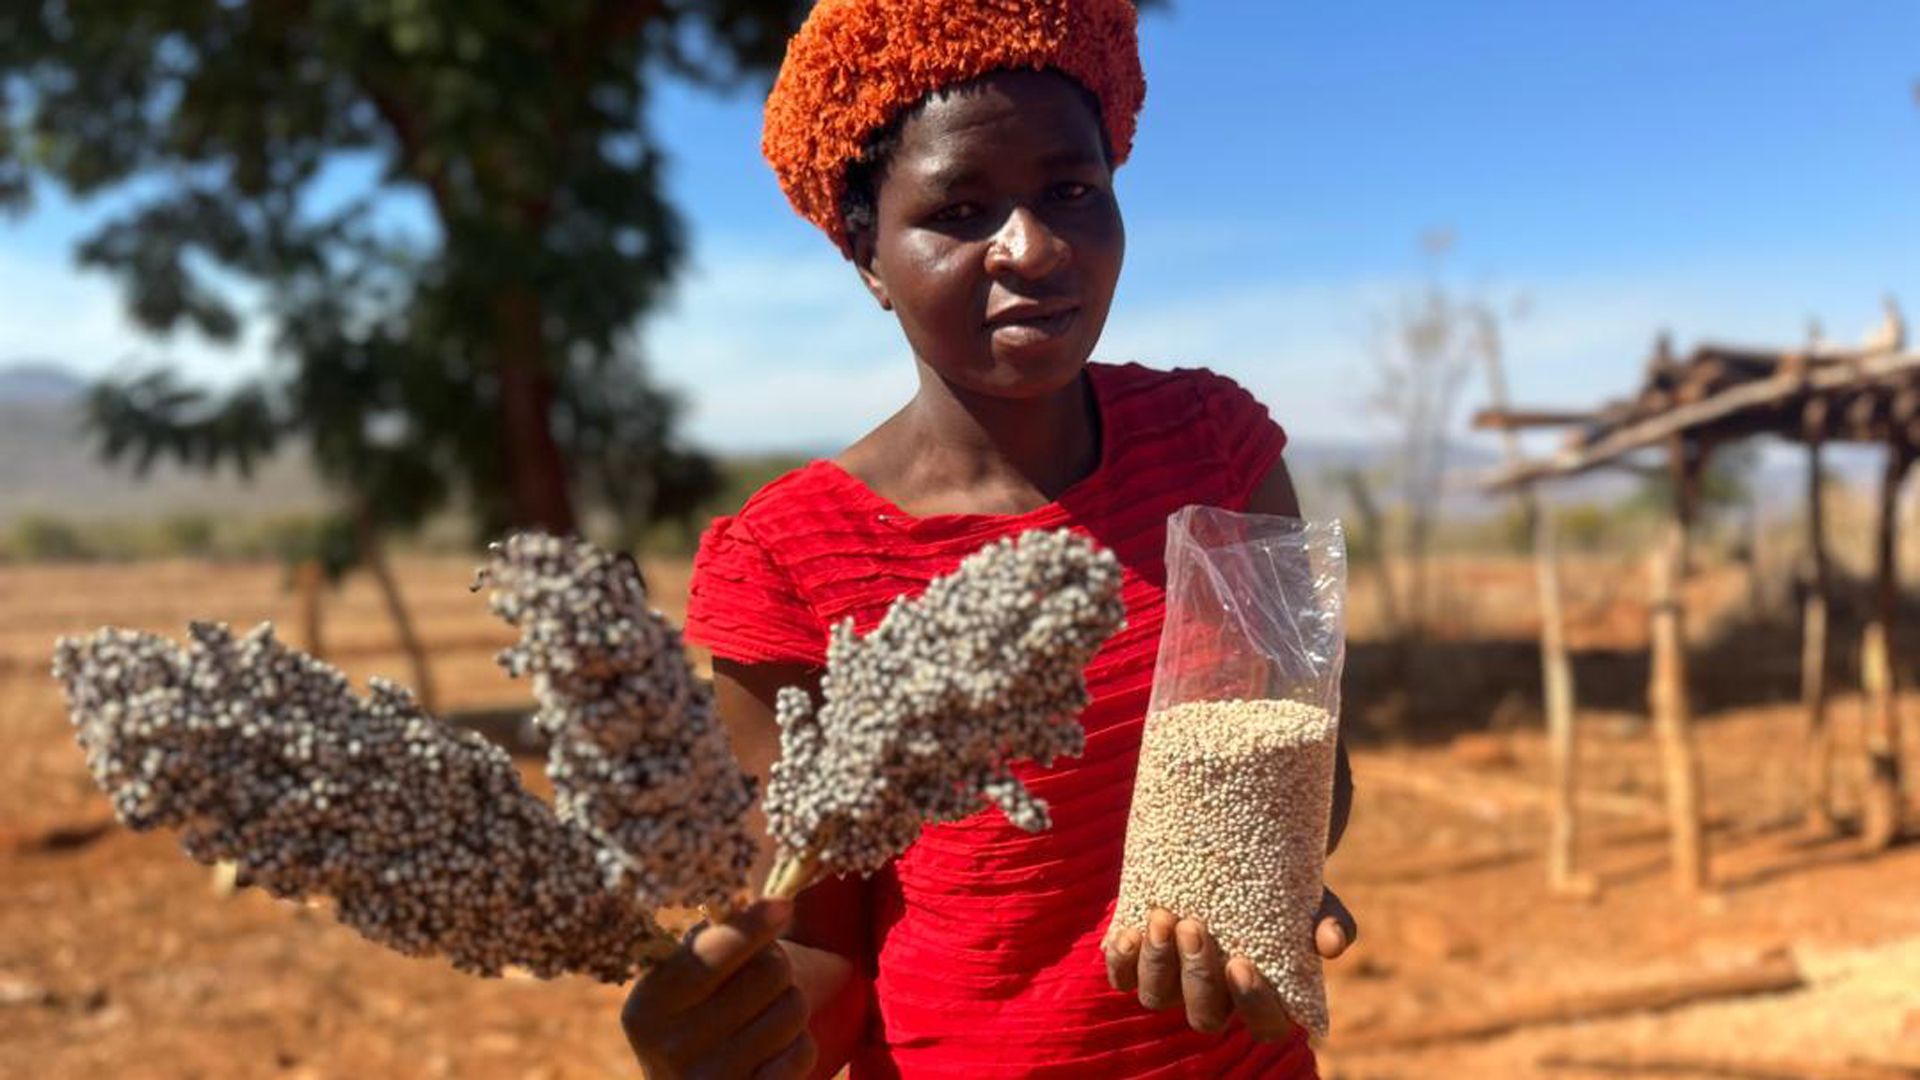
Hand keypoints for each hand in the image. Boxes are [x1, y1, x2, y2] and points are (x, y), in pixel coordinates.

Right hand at [621, 899, 818, 1078]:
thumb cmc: (693, 1020)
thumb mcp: (679, 985)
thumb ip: (710, 944)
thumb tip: (769, 905)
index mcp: (647, 1005)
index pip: (711, 953)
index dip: (752, 925)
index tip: (782, 904)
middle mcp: (671, 1047)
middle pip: (768, 972)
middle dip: (778, 964)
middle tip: (767, 971)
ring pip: (792, 1009)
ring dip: (792, 1004)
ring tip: (767, 1013)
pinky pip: (802, 1052)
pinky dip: (800, 1044)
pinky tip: (776, 1049)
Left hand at [1103, 887, 1356, 1041]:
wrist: (1237, 859)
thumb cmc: (1282, 892)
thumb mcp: (1314, 901)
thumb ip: (1331, 922)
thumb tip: (1332, 943)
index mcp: (1263, 999)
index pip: (1264, 1026)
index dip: (1252, 1005)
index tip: (1242, 963)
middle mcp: (1216, 1000)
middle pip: (1204, 1017)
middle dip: (1197, 976)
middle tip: (1194, 927)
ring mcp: (1174, 984)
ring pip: (1158, 999)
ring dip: (1158, 964)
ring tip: (1163, 916)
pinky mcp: (1139, 964)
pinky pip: (1122, 979)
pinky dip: (1121, 960)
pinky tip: (1128, 931)